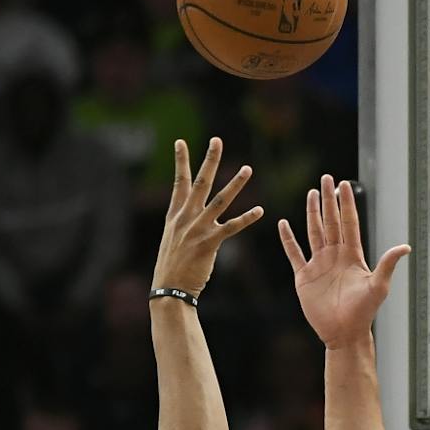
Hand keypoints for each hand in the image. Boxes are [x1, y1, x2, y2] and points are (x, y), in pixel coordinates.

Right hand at [153, 138, 262, 294]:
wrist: (169, 288)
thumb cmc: (173, 266)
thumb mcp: (172, 238)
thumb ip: (182, 222)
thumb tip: (190, 214)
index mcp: (175, 215)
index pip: (179, 182)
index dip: (181, 161)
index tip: (180, 141)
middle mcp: (185, 217)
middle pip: (200, 182)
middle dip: (209, 160)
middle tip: (217, 141)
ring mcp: (197, 229)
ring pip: (220, 200)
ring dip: (236, 184)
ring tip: (248, 169)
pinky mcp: (209, 242)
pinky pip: (232, 227)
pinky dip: (247, 218)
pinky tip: (260, 210)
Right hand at [279, 173, 410, 348]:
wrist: (344, 333)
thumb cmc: (364, 312)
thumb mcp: (378, 287)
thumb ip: (388, 264)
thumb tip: (405, 247)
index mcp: (352, 255)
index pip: (349, 223)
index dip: (347, 204)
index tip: (344, 184)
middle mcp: (335, 256)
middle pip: (331, 221)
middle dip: (328, 200)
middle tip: (326, 178)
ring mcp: (319, 264)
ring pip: (314, 232)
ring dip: (311, 213)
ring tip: (311, 194)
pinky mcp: (304, 276)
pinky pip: (294, 253)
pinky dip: (288, 239)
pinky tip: (284, 224)